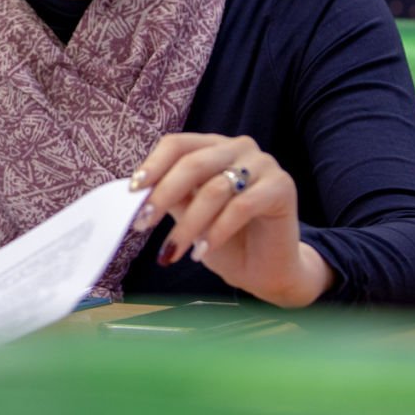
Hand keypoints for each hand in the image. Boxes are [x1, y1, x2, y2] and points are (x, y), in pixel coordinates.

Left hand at [129, 132, 333, 306]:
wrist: (265, 269)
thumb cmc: (224, 239)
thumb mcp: (189, 215)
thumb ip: (170, 197)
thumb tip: (136, 192)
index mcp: (213, 146)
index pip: (177, 145)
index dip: (153, 166)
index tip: (132, 192)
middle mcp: (238, 147)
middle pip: (193, 163)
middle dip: (163, 195)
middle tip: (143, 224)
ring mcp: (263, 164)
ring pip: (215, 188)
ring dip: (188, 224)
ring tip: (173, 250)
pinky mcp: (282, 186)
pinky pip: (241, 206)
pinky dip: (216, 231)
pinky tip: (201, 252)